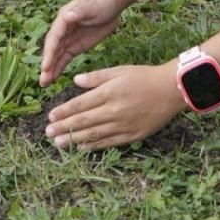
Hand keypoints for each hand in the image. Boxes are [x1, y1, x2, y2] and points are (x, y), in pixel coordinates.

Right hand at [39, 0, 123, 85]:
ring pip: (57, 56)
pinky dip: (59, 67)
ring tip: (44, 83)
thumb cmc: (101, 2)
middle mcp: (62, 29)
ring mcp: (68, 38)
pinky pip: (65, 58)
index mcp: (64, 19)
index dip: (49, 53)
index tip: (46, 67)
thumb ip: (79, 11)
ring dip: (51, 69)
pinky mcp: (76, 45)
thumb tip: (67, 15)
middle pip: (52, 49)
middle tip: (43, 80)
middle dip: (47, 64)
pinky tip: (54, 78)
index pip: (54, 38)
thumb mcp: (91, 6)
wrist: (112, 3)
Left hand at [45, 62, 185, 150]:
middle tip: (48, 133)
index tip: (50, 116)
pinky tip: (82, 148)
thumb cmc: (143, 77)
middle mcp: (113, 111)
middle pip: (83, 121)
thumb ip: (96, 77)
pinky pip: (109, 142)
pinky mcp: (132, 135)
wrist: (171, 90)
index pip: (80, 104)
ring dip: (74, 140)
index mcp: (108, 93)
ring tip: (59, 143)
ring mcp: (123, 125)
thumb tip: (75, 81)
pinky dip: (94, 146)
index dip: (64, 112)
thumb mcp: (119, 71)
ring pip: (94, 135)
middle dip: (63, 128)